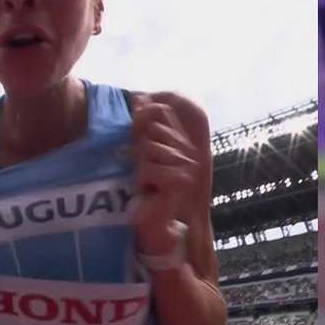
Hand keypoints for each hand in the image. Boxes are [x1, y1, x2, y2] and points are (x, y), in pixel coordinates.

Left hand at [130, 97, 199, 254]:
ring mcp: (187, 167)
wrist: (156, 225)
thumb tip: (139, 100)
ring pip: (148, 148)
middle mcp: (189, 153)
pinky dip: (141, 181)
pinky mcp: (179, 182)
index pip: (161, 110)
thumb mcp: (146, 153)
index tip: (134, 135)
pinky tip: (148, 191)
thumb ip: (147, 128)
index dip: (141, 117)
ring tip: (147, 183)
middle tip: (143, 169)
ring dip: (140, 167)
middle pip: (152, 129)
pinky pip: (147, 168)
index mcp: (183, 142)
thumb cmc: (147, 190)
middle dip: (139, 148)